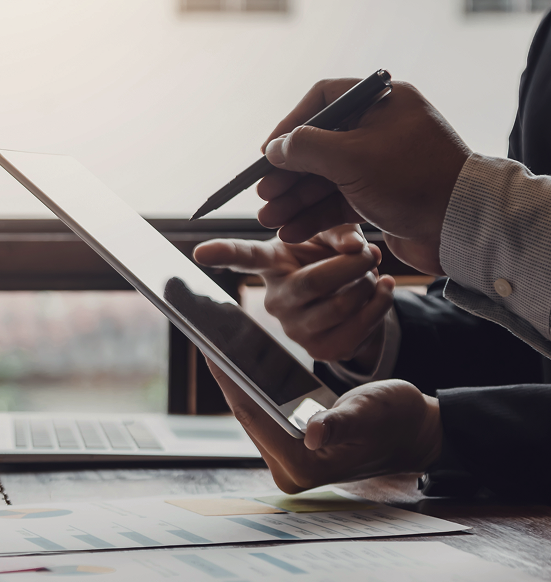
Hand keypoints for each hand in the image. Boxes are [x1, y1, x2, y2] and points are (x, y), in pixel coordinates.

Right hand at [193, 225, 394, 369]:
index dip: (222, 253)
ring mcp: (296, 330)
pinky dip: (380, 305)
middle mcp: (275, 300)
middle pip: (313, 282)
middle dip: (352, 265)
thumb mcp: (334, 235)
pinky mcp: (321, 351)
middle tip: (371, 252)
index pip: (244, 258)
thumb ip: (341, 231)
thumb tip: (355, 247)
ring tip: (372, 273)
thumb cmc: (334, 258)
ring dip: (369, 285)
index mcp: (272, 264)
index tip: (199, 252)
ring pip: (341, 305)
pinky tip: (382, 290)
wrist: (355, 297)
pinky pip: (358, 328)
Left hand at [206, 358, 441, 492]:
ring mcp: (288, 462)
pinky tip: (241, 361)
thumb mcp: (370, 413)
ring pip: (252, 413)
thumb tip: (315, 433)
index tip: (209, 348)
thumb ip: (342, 423)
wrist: (415, 432)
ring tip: (217, 344)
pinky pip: (264, 413)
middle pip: (247, 415)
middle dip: (228, 377)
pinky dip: (253, 388)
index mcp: (303, 465)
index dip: (229, 380)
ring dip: (237, 381)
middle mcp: (289, 470)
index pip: (253, 416)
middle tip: (207, 337)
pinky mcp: (291, 449)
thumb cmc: (398, 420)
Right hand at [256, 78, 470, 275]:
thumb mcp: (351, 158)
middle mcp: (380, 129)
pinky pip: (339, 201)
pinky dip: (315, 215)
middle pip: (318, 145)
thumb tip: (274, 147)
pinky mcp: (381, 196)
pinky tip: (292, 231)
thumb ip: (306, 148)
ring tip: (270, 220)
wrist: (464, 226)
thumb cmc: (413, 180)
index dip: (290, 126)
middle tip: (263, 194)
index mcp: (381, 103)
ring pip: (325, 177)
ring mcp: (381, 164)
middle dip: (287, 174)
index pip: (322, 101)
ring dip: (295, 200)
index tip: (267, 152)